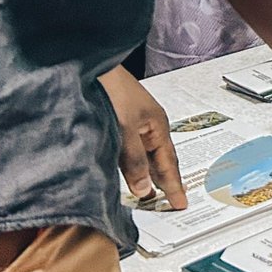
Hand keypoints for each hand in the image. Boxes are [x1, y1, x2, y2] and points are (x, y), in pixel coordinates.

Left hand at [99, 65, 185, 208]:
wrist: (91, 68)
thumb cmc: (113, 92)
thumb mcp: (125, 130)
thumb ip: (134, 161)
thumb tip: (145, 190)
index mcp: (157, 126)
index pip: (168, 163)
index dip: (174, 185)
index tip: (181, 204)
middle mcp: (147, 126)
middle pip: (158, 159)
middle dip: (164, 180)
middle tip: (169, 203)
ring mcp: (132, 124)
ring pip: (142, 156)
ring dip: (145, 174)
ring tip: (147, 195)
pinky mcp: (115, 123)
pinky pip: (127, 151)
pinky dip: (130, 166)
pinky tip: (124, 173)